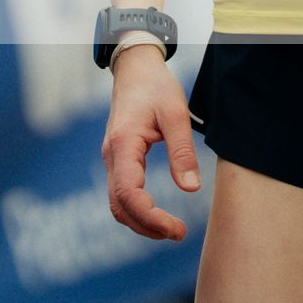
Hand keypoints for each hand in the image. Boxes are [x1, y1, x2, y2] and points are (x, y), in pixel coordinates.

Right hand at [101, 45, 201, 242]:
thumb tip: (191, 189)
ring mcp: (111, 158)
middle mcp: (112, 156)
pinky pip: (121, 193)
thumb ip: (182, 151)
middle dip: (146, 227)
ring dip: (140, 222)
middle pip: (119, 207)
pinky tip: (156, 213)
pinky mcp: (117, 159)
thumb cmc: (155, 87)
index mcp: (124, 144)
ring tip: (170, 229)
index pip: (129, 195)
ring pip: (117, 204)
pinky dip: (136, 210)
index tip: (176, 229)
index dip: (151, 218)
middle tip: (178, 233)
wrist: (135, 68)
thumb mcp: (176, 114)